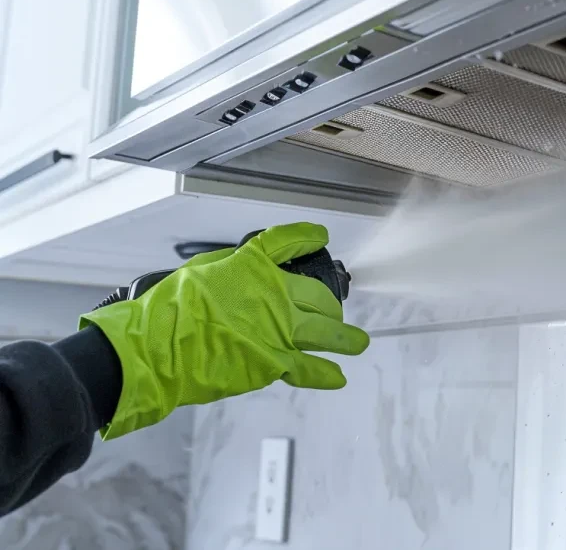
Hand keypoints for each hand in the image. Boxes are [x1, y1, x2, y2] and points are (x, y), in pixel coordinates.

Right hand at [80, 222, 369, 438]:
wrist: (160, 348)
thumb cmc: (171, 309)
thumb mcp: (202, 271)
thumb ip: (231, 270)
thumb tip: (241, 275)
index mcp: (255, 266)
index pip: (288, 242)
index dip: (307, 236)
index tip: (319, 235)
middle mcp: (276, 295)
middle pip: (318, 294)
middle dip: (327, 302)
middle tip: (329, 309)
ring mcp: (280, 330)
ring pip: (327, 331)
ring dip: (345, 337)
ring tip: (359, 342)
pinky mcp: (274, 361)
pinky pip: (309, 368)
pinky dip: (326, 374)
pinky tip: (338, 376)